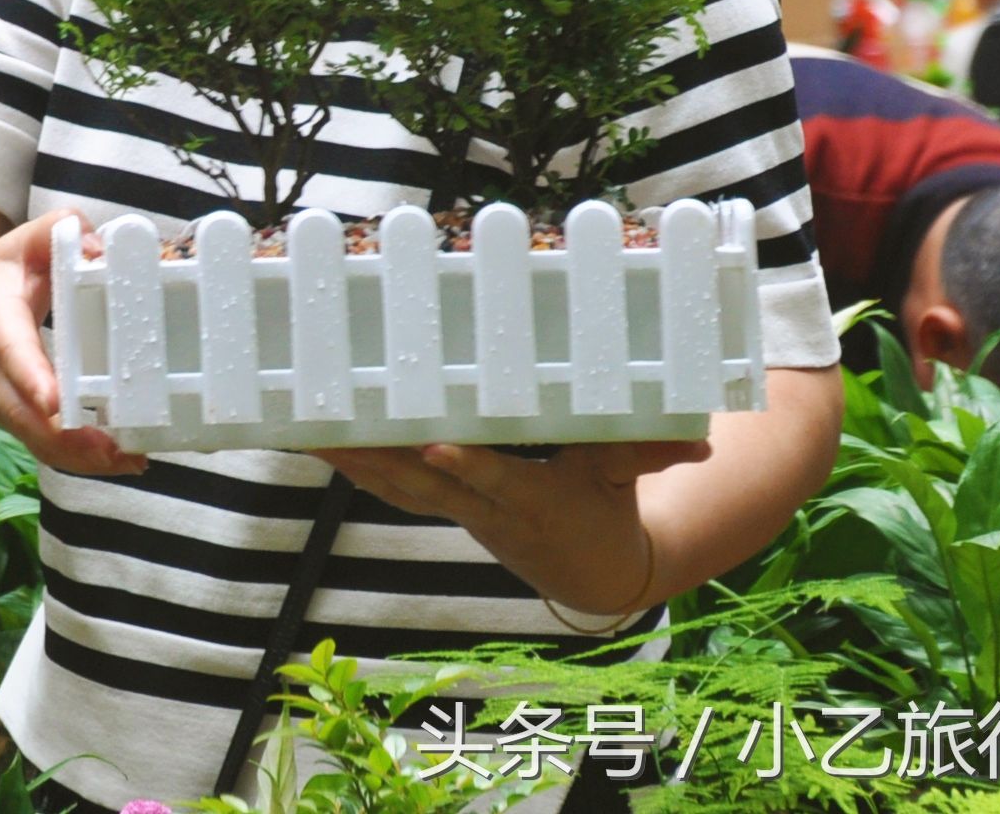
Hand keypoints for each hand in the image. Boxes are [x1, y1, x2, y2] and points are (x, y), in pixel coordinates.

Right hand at [0, 211, 142, 477]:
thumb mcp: (20, 243)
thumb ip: (57, 231)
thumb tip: (99, 249)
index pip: (10, 352)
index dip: (30, 378)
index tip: (55, 403)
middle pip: (23, 413)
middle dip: (66, 436)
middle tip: (112, 448)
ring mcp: (2, 402)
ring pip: (35, 440)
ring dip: (79, 457)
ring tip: (128, 460)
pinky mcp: (19, 421)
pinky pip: (45, 448)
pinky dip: (81, 460)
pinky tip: (123, 461)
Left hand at [319, 437, 709, 616]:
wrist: (585, 571)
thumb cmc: (606, 510)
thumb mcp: (626, 480)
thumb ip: (645, 454)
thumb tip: (696, 442)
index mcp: (534, 501)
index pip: (498, 481)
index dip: (468, 466)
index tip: (436, 444)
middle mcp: (485, 510)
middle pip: (425, 484)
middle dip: (380, 457)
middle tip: (334, 426)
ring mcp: (456, 510)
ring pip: (396, 486)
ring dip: (351, 461)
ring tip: (303, 429)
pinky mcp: (438, 504)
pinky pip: (388, 486)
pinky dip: (352, 464)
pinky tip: (313, 439)